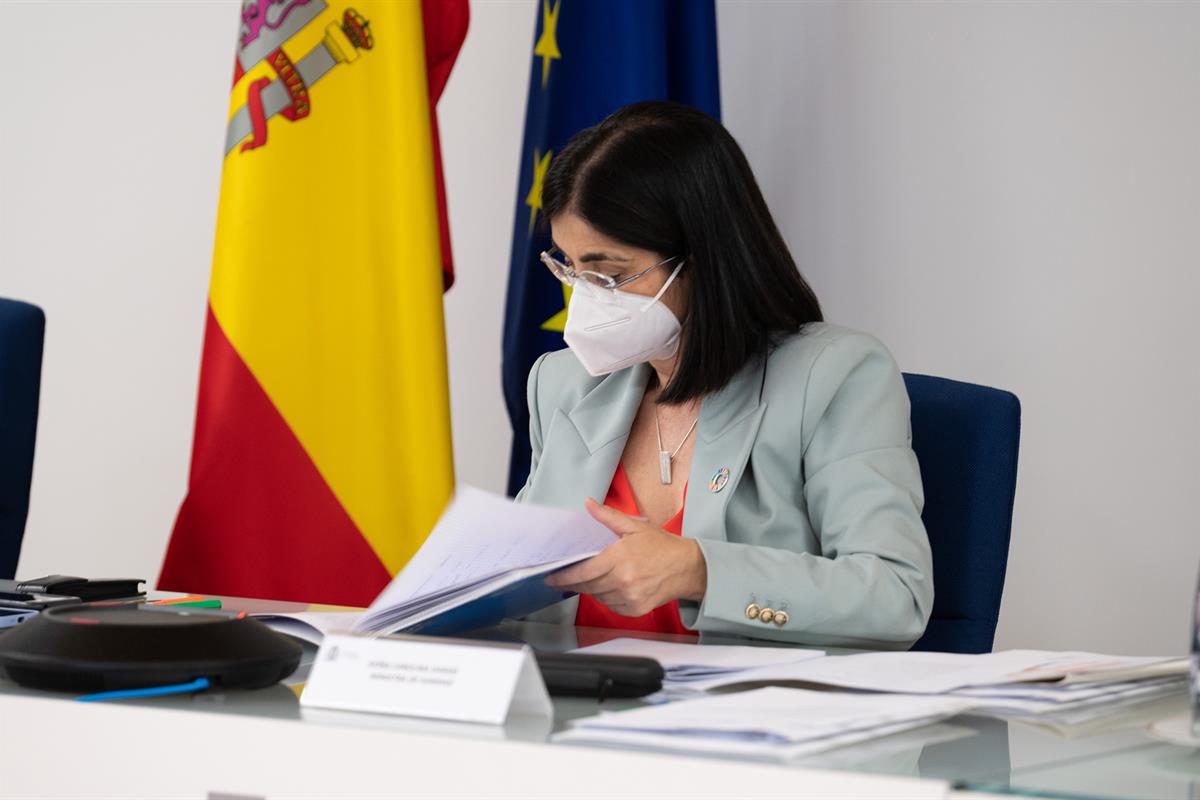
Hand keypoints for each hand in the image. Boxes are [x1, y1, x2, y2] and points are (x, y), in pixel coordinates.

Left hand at [545, 497, 707, 616]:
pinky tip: (611, 586)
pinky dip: (607, 597)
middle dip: (574, 582)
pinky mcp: (636, 609)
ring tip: (594, 578)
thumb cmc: (661, 546)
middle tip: (563, 578)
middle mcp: (623, 580)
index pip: (583, 572)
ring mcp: (630, 597)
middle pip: (588, 586)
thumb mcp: (634, 526)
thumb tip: (588, 505)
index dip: (564, 576)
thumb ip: (608, 517)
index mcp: (620, 558)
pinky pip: (612, 606)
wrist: (687, 567)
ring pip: (598, 596)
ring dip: (592, 589)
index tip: (550, 577)